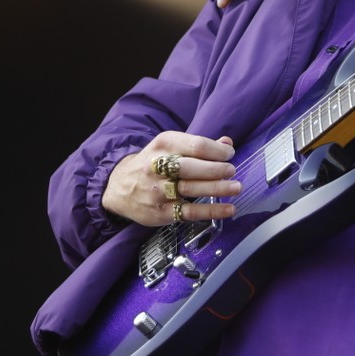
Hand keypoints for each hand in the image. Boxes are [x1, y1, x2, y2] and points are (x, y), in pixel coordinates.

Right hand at [101, 131, 240, 226]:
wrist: (118, 187)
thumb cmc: (153, 164)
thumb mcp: (170, 147)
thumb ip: (199, 146)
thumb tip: (227, 143)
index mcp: (163, 145)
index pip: (196, 145)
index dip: (217, 150)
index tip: (230, 154)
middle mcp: (157, 167)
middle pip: (192, 167)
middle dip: (216, 169)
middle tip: (232, 170)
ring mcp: (157, 191)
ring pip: (191, 189)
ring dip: (217, 188)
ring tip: (236, 187)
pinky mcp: (160, 212)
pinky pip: (189, 212)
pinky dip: (212, 211)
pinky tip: (229, 209)